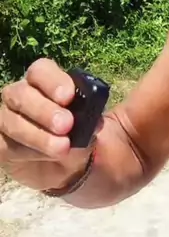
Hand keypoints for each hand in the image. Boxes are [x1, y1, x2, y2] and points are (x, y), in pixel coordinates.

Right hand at [0, 59, 96, 191]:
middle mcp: (19, 95)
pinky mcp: (0, 144)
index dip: (52, 81)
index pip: (40, 71)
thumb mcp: (90, 124)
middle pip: (21, 93)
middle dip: (44, 110)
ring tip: (62, 147)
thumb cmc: (78, 133)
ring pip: (11, 121)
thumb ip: (90, 118)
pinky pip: (5, 145)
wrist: (68, 166)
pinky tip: (44, 157)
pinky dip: (27, 152)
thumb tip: (92, 122)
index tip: (68, 97)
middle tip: (66, 125)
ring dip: (37, 135)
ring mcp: (6, 118)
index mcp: (43, 81)